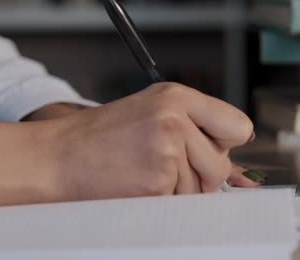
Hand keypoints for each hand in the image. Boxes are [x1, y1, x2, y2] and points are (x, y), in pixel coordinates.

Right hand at [0, 83, 253, 206]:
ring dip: (179, 191)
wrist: (57, 156)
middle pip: (222, 165)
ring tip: (145, 172)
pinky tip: (137, 184)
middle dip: (201, 175)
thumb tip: (242, 161)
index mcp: (177, 96)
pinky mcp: (157, 181)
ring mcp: (167, 150)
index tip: (210, 149)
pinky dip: (162, 202)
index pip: (239, 126)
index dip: (226, 143)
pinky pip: (180, 204)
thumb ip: (196, 125)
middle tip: (166, 166)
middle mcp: (176, 119)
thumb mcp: (153, 112)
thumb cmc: (103, 137)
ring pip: (202, 189)